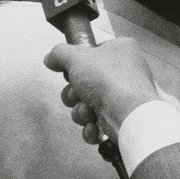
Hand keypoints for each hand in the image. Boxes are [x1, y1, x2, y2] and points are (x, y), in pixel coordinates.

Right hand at [45, 39, 162, 140]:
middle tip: (77, 93)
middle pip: (85, 83)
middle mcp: (124, 73)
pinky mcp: (120, 120)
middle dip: (74, 93)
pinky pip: (96, 125)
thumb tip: (51, 58)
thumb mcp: (77, 57)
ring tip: (88, 111)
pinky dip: (91, 128)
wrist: (128, 114)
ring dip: (81, 111)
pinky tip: (93, 126)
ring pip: (87, 105)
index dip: (77, 64)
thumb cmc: (111, 81)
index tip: (69, 70)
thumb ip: (59, 54)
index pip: (92, 54)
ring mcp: (123, 99)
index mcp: (121, 50)